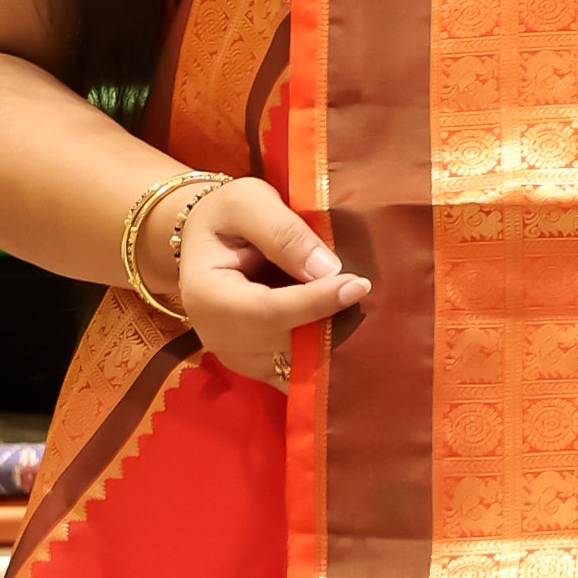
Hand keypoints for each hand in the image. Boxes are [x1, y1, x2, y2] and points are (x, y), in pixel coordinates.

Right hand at [172, 173, 369, 388]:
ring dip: (334, 348)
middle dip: (331, 327)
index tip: (359, 284)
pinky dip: (327, 362)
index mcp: (206, 295)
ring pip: (298, 367)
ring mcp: (239, 360)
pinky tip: (352, 338)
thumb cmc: (225, 216)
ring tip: (365, 319)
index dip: (316, 301)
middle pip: (286, 345)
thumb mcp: (246, 201)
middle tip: (371, 302)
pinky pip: (299, 376)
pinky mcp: (259, 369)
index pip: (268, 309)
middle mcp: (219, 337)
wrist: (209, 242)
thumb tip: (327, 270)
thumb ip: (282, 230)